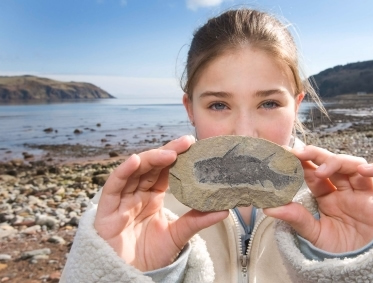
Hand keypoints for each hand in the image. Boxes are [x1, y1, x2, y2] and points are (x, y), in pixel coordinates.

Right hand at [94, 135, 227, 270]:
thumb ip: (197, 220)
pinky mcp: (107, 210)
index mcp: (152, 196)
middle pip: (151, 166)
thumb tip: (225, 209)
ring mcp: (122, 200)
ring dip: (150, 158)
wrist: (130, 277)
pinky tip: (136, 160)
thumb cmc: (150, 256)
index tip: (193, 144)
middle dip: (167, 152)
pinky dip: (123, 172)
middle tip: (186, 142)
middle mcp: (136, 194)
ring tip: (169, 152)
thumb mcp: (177, 235)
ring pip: (134, 171)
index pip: (165, 171)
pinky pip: (113, 186)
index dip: (177, 156)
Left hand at [264, 145, 372, 252]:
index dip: (302, 162)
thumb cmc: (336, 250)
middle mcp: (347, 191)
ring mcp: (366, 196)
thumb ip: (295, 218)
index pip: (315, 172)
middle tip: (299, 153)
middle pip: (335, 164)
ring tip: (323, 169)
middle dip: (317, 155)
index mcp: (328, 195)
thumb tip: (269, 207)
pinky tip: (365, 170)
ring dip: (340, 162)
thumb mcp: (313, 233)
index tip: (285, 153)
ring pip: (358, 168)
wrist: (357, 269)